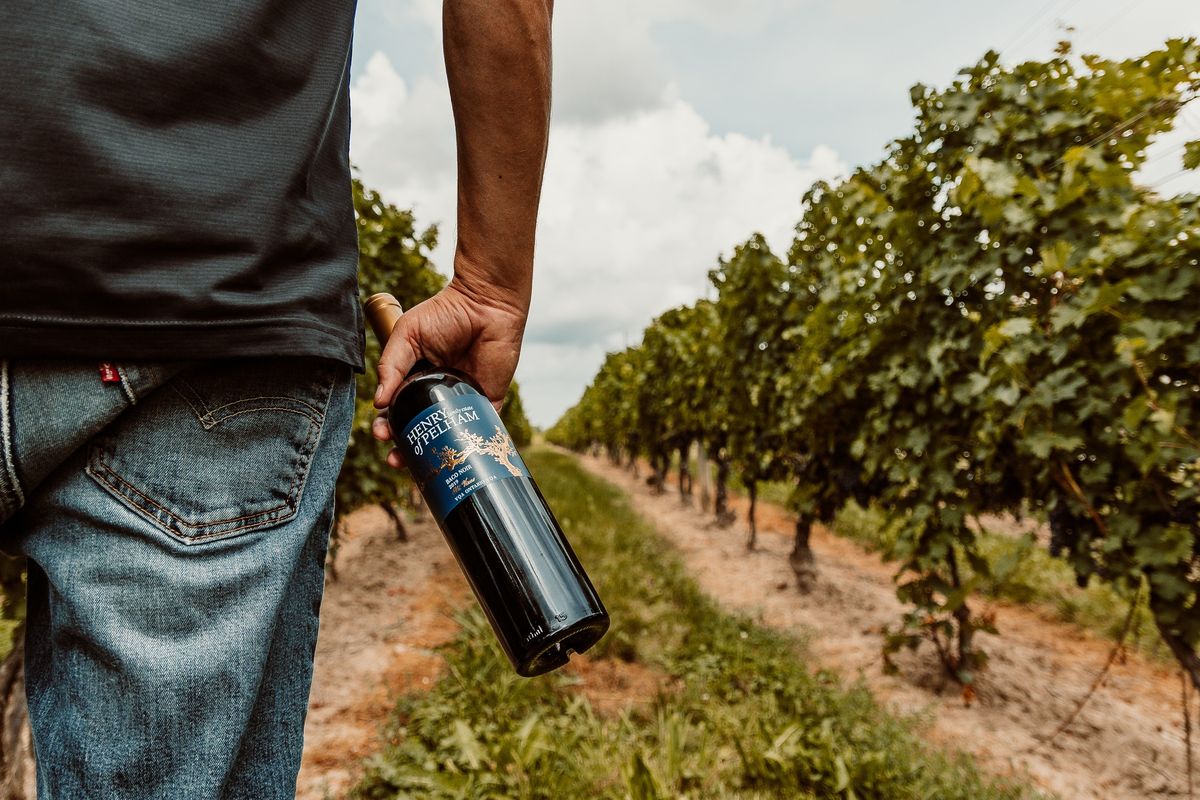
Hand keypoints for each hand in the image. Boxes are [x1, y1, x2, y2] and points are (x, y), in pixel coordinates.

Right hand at [370, 277, 527, 467]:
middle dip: (405, 446)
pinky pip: (478, 430)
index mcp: (417, 378)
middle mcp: (439, 394)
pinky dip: (468, 447)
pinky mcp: (488, 402)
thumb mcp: (407, 335)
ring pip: (445, 435)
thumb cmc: (445, 313)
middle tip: (396, 457)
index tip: (379, 434)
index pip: (398, 409)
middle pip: (419, 428)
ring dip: (431, 453)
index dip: (387, 425)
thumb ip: (391, 365)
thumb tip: (378, 402)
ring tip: (417, 465)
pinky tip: (455, 459)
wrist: (486, 304)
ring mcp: (463, 400)